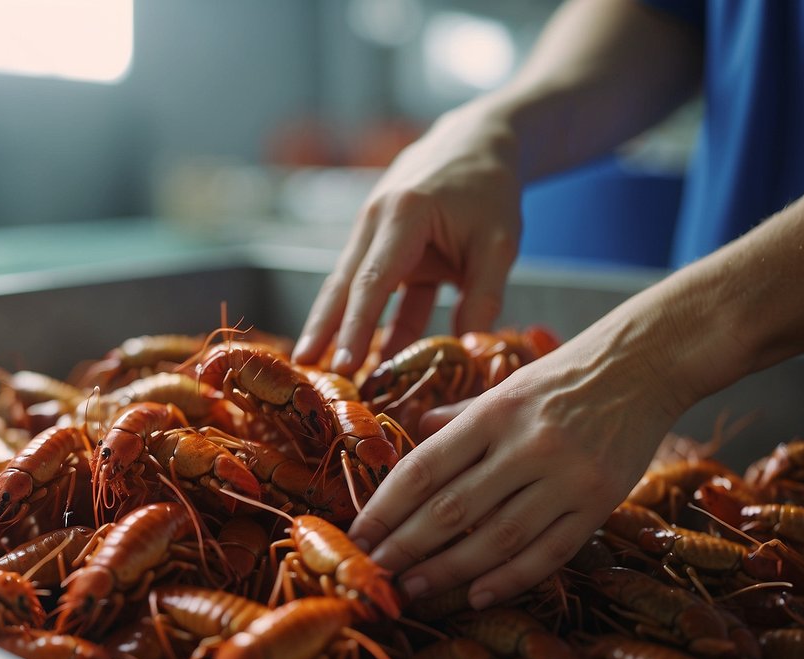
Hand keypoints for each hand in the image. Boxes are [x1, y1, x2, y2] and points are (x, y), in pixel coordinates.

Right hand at [292, 105, 523, 375]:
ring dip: (336, 328)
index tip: (345, 365)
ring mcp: (372, 233)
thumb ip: (483, 296)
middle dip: (322, 330)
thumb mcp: (499, 242)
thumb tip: (466, 349)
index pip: (373, 281)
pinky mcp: (380, 245)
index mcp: (403, 214)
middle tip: (303, 370)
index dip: (357, 327)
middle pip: (342, 285)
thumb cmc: (489, 189)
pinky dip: (368, 319)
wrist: (476, 142)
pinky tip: (367, 356)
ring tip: (322, 370)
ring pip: (349, 288)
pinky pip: (370, 287)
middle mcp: (375, 221)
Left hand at [348, 328, 680, 608]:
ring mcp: (566, 477)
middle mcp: (526, 445)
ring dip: (449, 570)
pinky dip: (511, 579)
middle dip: (406, 546)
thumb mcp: (505, 386)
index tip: (358, 534)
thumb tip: (411, 430)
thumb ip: (459, 417)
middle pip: (453, 509)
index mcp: (493, 413)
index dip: (386, 505)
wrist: (646, 362)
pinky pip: (550, 552)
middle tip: (375, 571)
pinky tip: (476, 595)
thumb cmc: (564, 376)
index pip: (425, 468)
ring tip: (413, 589)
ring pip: (497, 538)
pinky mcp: (601, 502)